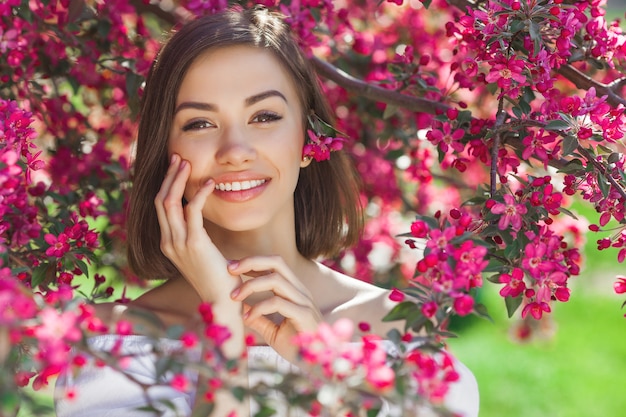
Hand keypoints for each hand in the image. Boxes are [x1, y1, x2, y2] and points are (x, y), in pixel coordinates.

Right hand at [154, 154, 238, 302]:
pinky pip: (192, 211)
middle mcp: (167, 241)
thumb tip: (195, 214)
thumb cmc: (217, 277)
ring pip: (170, 202)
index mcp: (167, 243)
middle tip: (178, 158)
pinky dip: (198, 194)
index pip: (159, 207)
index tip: (174, 167)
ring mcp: (178, 243)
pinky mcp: (194, 244)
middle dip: (168, 176)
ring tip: (188, 163)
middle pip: (160, 200)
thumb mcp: (200, 253)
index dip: (165, 184)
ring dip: (178, 180)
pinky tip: (209, 183)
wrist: (221, 301)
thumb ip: (194, 234)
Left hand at [228, 256, 321, 361]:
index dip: (253, 262)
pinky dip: (258, 308)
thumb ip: (257, 318)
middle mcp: (300, 291)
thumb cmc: (297, 346)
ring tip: (234, 297)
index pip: (275, 264)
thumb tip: (237, 308)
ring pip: (276, 280)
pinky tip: (247, 319)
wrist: (319, 365)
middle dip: (251, 262)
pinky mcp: (304, 315)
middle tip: (229, 269)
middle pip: (277, 262)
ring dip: (250, 285)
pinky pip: (278, 303)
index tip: (232, 268)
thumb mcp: (272, 330)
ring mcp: (304, 302)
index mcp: (295, 291)